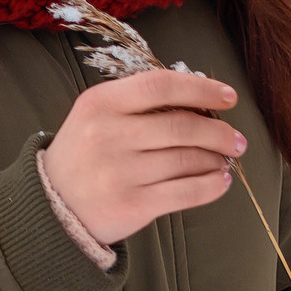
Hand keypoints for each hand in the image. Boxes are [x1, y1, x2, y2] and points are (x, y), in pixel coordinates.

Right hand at [43, 66, 244, 244]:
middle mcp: (109, 134)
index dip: (200, 88)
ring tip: (224, 160)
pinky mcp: (133, 204)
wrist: (53, 205)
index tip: (228, 96)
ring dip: (216, 159)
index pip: (160, 85)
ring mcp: (120, 171)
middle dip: (219, 132)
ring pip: (187, 159)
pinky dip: (211, 186)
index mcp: (101, 103)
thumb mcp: (96, 116)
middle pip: (181, 125)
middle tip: (237, 140)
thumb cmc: (84, 154)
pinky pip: (186, 192)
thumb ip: (138, 103)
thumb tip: (201, 101)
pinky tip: (220, 181)